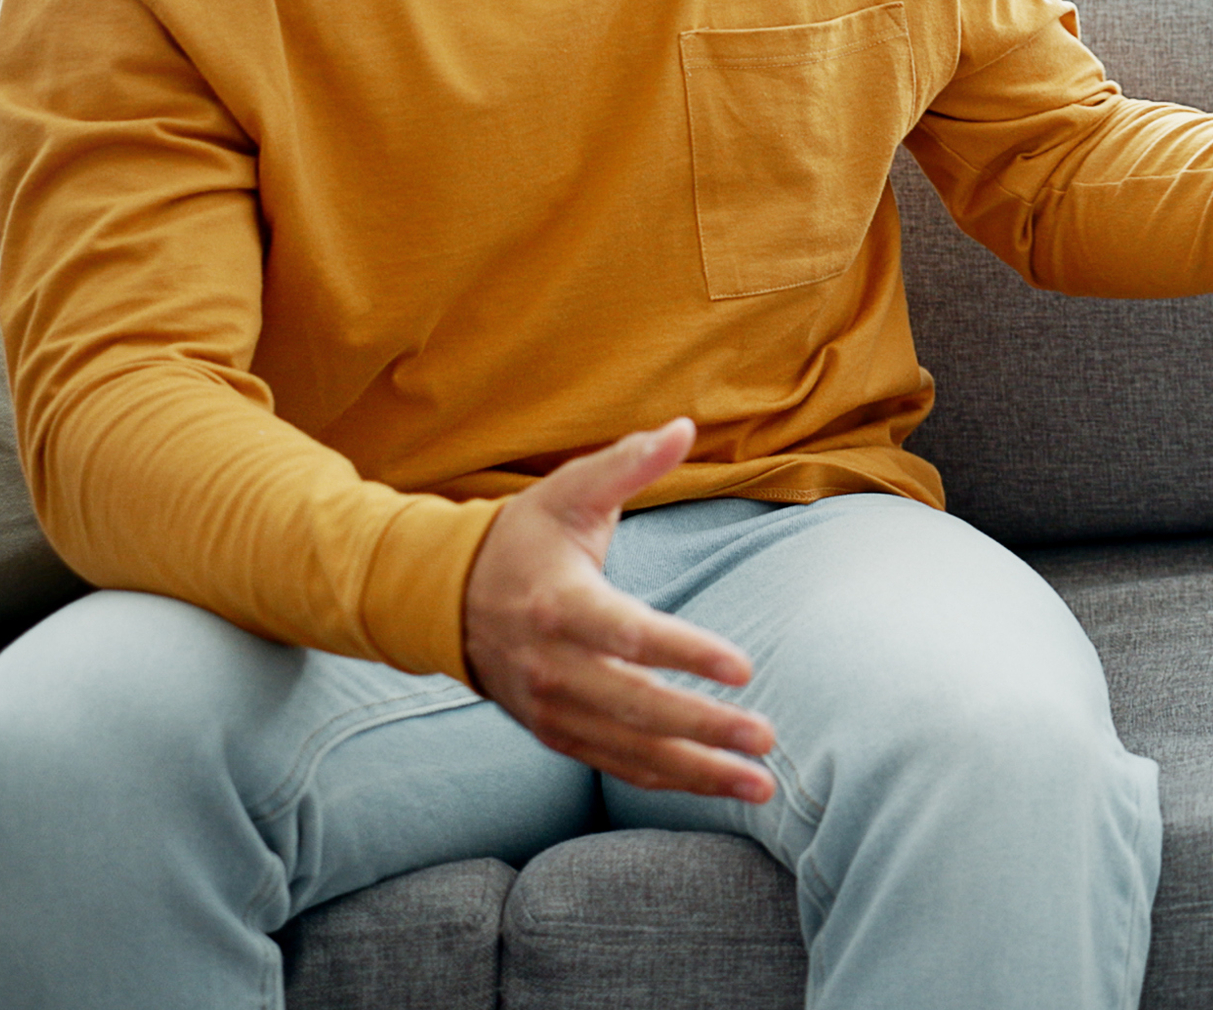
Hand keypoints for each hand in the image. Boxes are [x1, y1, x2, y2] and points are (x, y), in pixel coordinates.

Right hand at [460, 419, 778, 802]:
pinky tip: (719, 785)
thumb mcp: (568, 491)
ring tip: (761, 784)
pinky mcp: (556, 733)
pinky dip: (668, 780)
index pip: (629, 636)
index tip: (743, 668)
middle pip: (635, 707)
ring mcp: (552, 708)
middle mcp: (553, 667)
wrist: (447, 600)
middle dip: (703, 728)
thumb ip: (627, 464)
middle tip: (766, 738)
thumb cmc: (523, 538)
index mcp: (560, 605)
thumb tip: (683, 427)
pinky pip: (616, 764)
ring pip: (631, 750)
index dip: (686, 653)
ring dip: (698, 770)